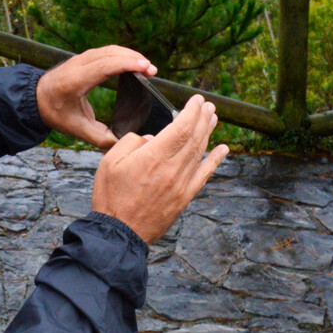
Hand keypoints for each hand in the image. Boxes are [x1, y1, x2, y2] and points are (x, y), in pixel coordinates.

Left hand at [36, 46, 157, 148]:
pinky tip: (134, 63)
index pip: (104, 66)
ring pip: (110, 50)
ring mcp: (81, 58)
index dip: (126, 64)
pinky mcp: (84, 58)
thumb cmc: (54, 112)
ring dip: (130, 55)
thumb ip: (98, 137)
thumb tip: (121, 143)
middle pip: (110, 54)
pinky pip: (106, 51)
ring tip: (147, 67)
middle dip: (133, 59)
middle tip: (152, 70)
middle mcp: (78, 65)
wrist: (35, 98)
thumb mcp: (75, 128)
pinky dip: (122, 55)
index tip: (145, 67)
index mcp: (75, 80)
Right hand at [91, 95, 229, 244]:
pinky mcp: (184, 197)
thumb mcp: (110, 162)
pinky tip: (223, 150)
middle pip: (195, 137)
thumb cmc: (111, 197)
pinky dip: (215, 160)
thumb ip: (131, 142)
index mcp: (153, 157)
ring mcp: (181, 184)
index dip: (192, 111)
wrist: (120, 233)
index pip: (181, 127)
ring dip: (208, 132)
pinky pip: (204, 174)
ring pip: (201, 152)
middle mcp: (172, 169)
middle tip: (208, 105)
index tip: (196, 100)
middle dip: (203, 118)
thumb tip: (150, 138)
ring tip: (213, 118)